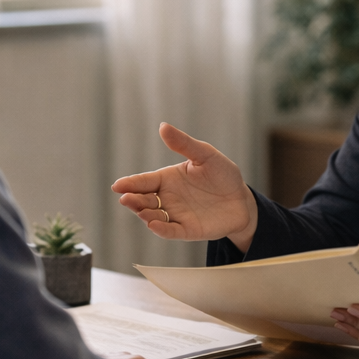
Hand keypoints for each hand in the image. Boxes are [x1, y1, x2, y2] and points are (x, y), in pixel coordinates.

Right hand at [110, 122, 259, 250]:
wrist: (241, 199)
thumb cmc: (222, 174)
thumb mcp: (205, 155)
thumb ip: (184, 144)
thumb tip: (163, 126)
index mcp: (167, 179)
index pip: (144, 181)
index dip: (130, 183)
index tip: (117, 186)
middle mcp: (167, 198)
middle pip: (144, 200)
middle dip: (134, 200)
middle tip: (126, 199)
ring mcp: (176, 215)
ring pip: (154, 217)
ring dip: (146, 215)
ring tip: (142, 212)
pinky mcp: (188, 230)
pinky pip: (171, 231)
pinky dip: (162, 230)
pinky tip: (153, 225)